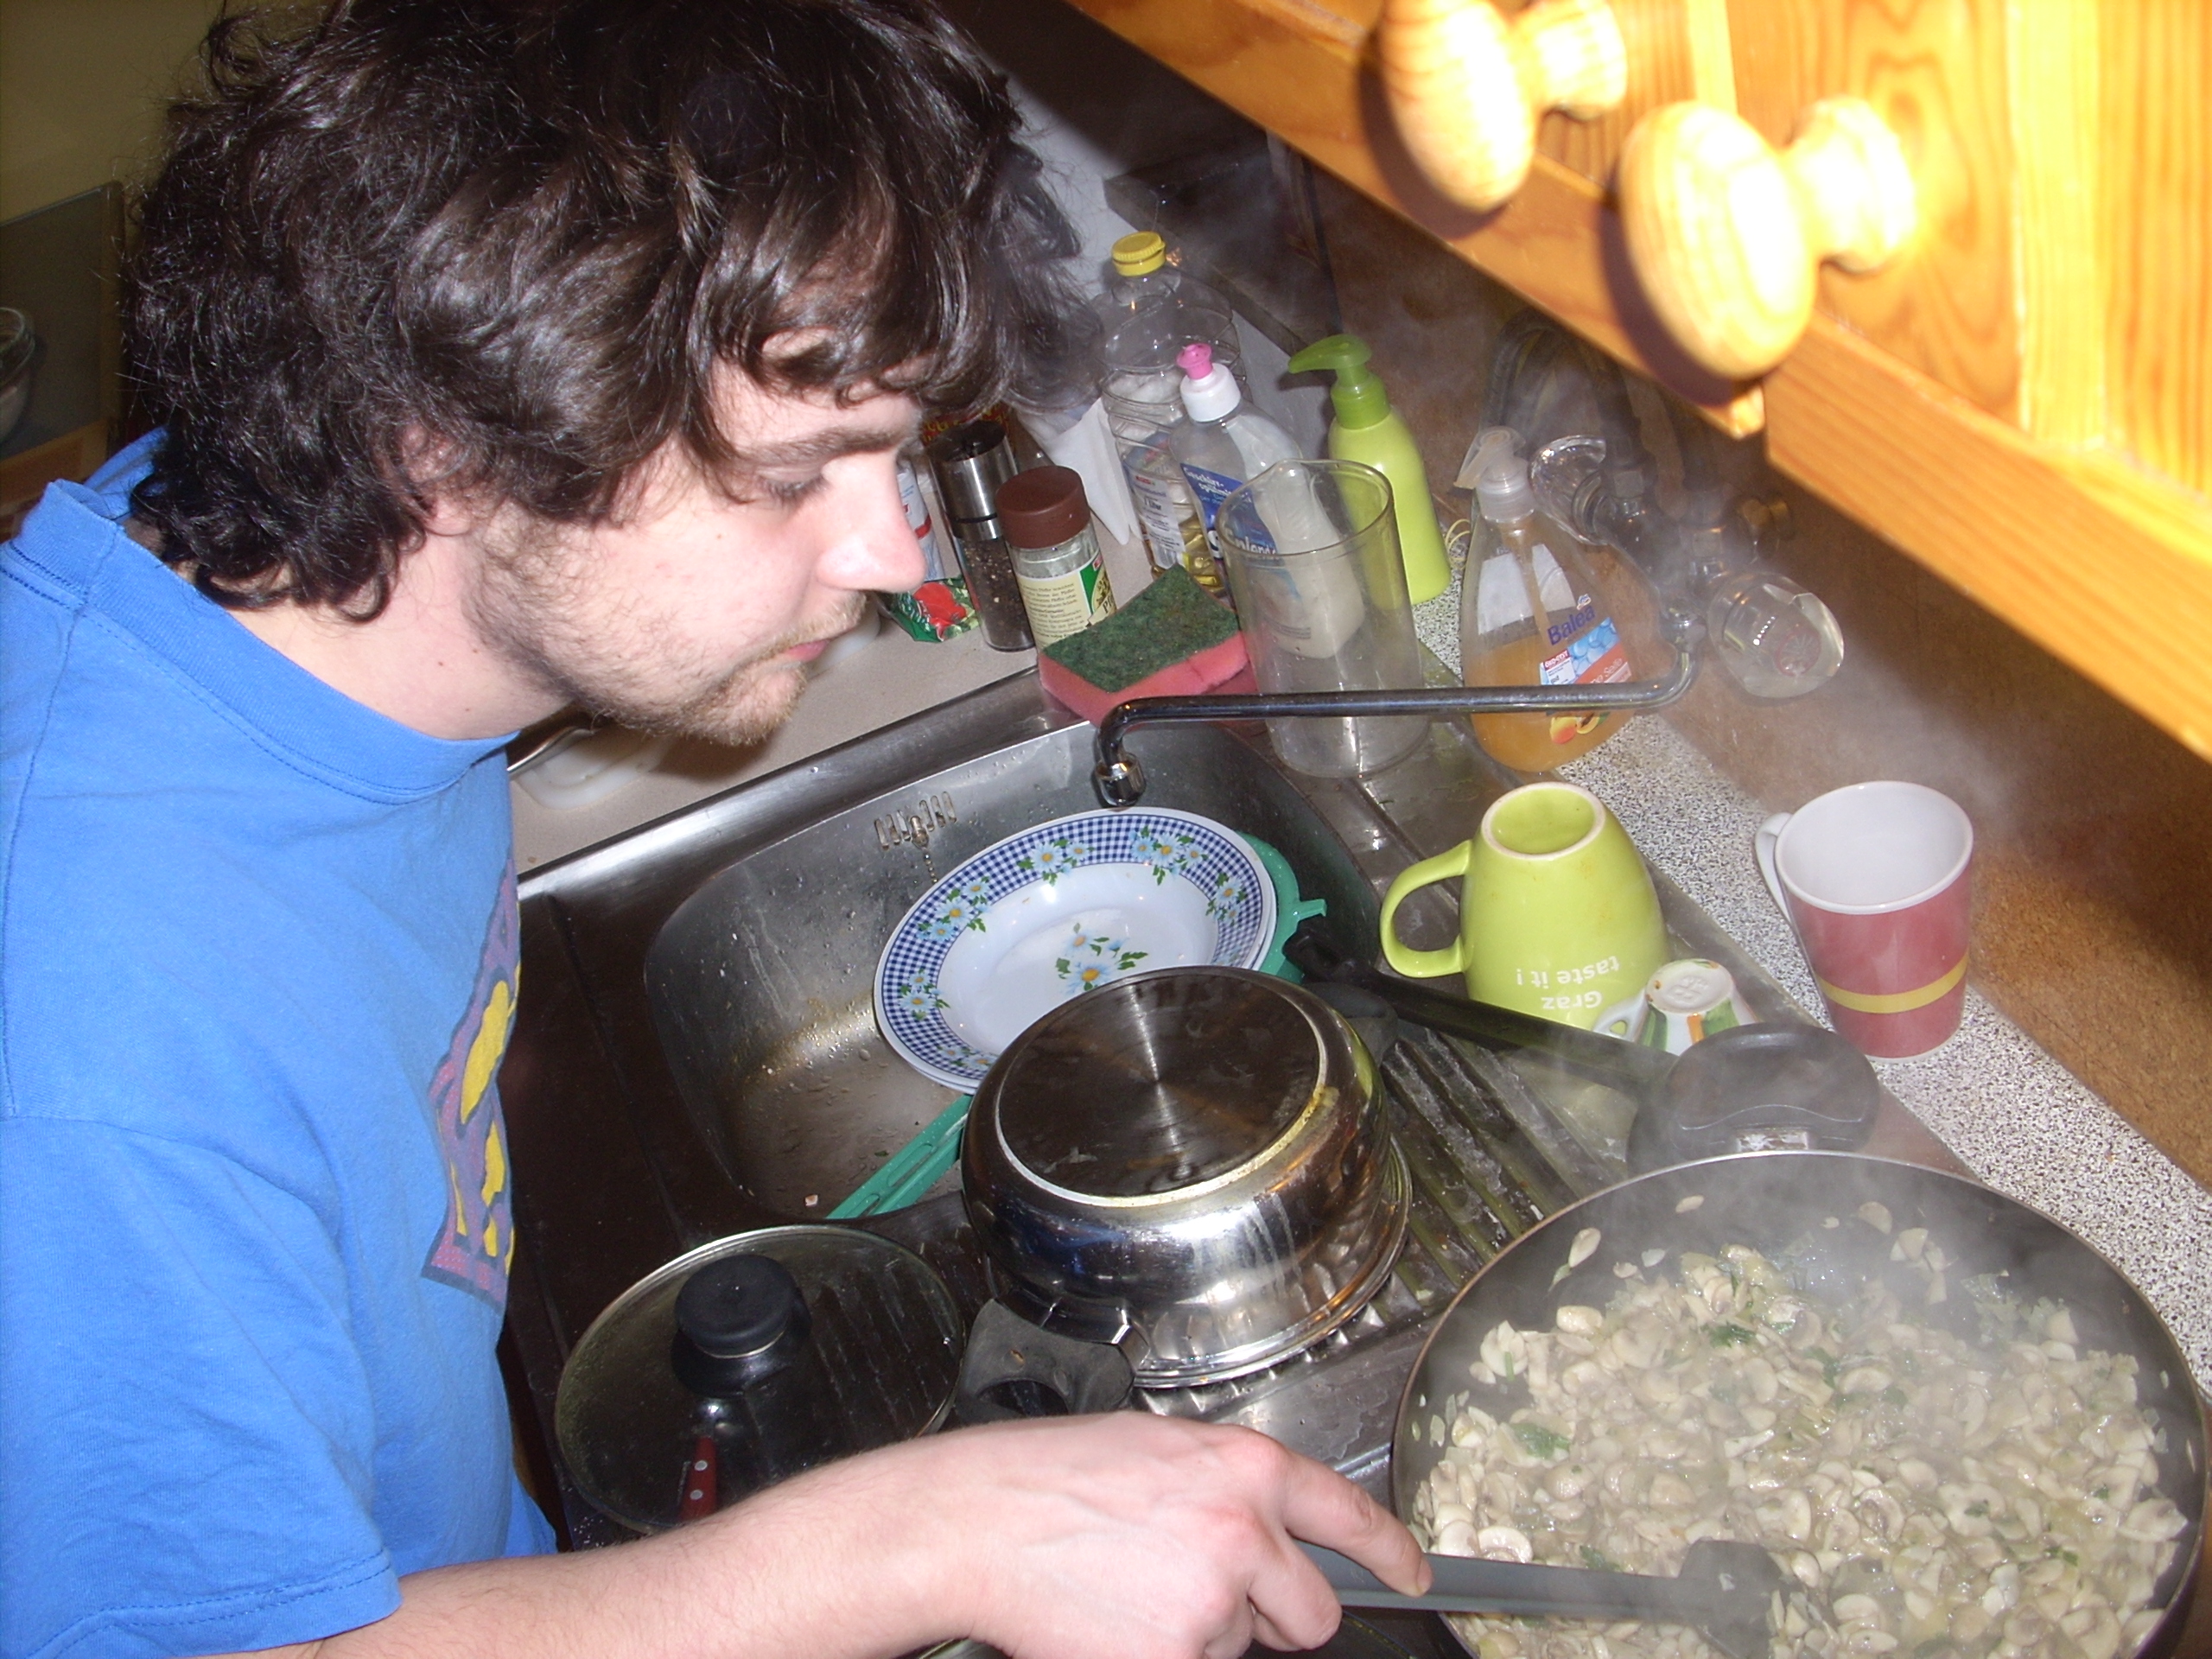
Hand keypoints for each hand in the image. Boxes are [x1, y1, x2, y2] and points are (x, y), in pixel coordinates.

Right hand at [905, 1414, 1429, 1658]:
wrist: (979, 1521)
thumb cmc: (1052, 1478)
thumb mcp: (1161, 1452)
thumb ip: (1228, 1490)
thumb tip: (1268, 1538)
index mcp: (1245, 1467)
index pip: (1351, 1514)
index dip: (1394, 1553)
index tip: (1415, 1575)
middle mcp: (1243, 1530)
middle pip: (1315, 1611)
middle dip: (1281, 1618)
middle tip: (1218, 1597)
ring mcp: (1214, 1599)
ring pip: (1247, 1645)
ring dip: (1208, 1631)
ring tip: (1136, 1588)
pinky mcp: (1179, 1654)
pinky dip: (1166, 1653)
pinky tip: (1119, 1619)